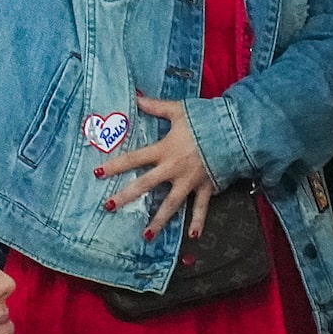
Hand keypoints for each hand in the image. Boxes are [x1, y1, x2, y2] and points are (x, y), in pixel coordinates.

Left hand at [94, 92, 218, 240]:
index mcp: (164, 150)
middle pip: (145, 185)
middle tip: (109, 206)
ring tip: (146, 236)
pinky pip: (201, 208)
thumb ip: (155, 106)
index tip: (97, 174)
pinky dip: (199, 222)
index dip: (115, 166)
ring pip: (171, 205)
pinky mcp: (206, 187)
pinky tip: (193, 237)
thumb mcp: (178, 110)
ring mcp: (189, 181)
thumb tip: (136, 96)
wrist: (234, 131)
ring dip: (158, 221)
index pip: (133, 159)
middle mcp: (173, 169)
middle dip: (126, 196)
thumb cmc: (205, 119)